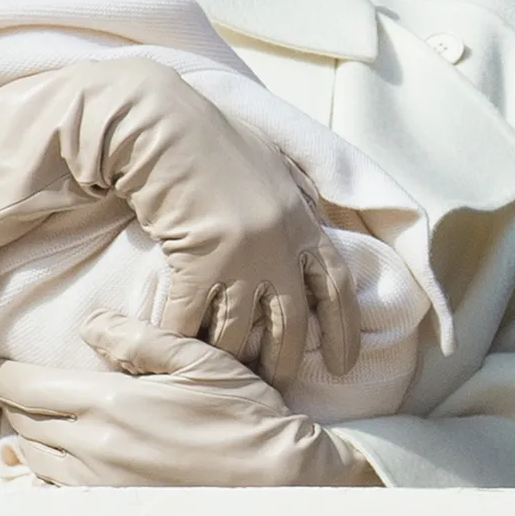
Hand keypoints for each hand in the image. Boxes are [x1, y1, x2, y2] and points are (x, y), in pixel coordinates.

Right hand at [0, 57, 359, 386]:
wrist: (166, 127)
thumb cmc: (216, 141)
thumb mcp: (274, 167)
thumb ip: (296, 200)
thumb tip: (312, 219)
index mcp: (305, 222)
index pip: (336, 287)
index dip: (343, 329)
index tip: (347, 363)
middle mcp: (280, 246)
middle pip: (289, 326)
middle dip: (281, 363)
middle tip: (271, 388)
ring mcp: (241, 258)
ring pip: (238, 335)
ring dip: (228, 363)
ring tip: (219, 381)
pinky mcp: (198, 263)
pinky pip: (189, 324)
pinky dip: (180, 344)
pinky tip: (170, 357)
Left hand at [0, 311, 369, 485]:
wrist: (275, 479)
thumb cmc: (242, 414)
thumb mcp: (198, 359)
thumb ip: (139, 339)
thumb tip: (91, 324)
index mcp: (109, 403)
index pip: (26, 386)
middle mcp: (93, 449)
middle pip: (24, 421)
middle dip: (16, 400)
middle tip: (17, 383)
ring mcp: (99, 486)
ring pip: (35, 459)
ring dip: (31, 434)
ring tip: (39, 415)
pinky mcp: (111, 512)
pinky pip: (56, 492)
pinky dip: (47, 472)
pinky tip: (61, 459)